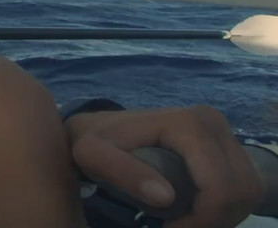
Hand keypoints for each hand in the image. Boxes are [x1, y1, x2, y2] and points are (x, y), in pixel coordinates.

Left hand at [66, 106, 262, 227]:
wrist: (101, 128)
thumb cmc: (95, 141)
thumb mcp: (92, 155)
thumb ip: (121, 172)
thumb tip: (166, 198)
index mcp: (191, 123)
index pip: (219, 186)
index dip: (201, 218)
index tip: (168, 227)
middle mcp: (214, 122)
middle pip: (238, 191)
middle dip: (212, 219)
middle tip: (176, 226)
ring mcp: (225, 133)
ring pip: (247, 192)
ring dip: (221, 215)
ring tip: (183, 219)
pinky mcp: (229, 147)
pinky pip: (246, 189)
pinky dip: (226, 207)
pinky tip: (194, 209)